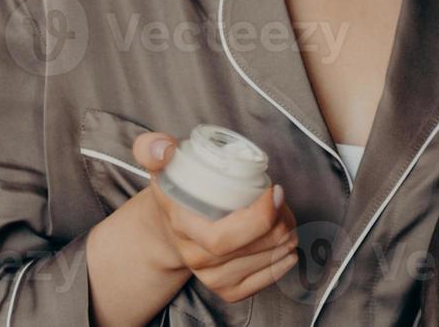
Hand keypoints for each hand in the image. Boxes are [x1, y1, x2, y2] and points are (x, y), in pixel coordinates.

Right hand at [130, 131, 298, 303]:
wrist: (169, 226)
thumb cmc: (175, 190)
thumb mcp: (159, 164)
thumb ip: (151, 148)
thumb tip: (163, 149)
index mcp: (181, 227)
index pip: (222, 237)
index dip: (258, 218)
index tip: (274, 190)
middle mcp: (194, 257)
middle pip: (249, 248)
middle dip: (279, 223)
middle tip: (283, 200)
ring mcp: (211, 277)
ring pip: (261, 263)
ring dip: (285, 238)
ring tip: (286, 216)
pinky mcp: (227, 290)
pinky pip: (262, 282)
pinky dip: (281, 264)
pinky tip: (287, 246)